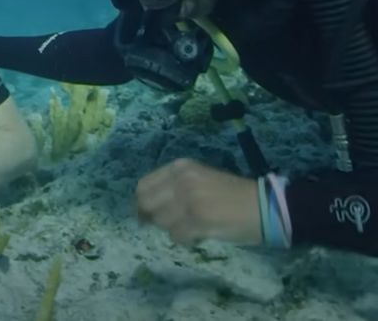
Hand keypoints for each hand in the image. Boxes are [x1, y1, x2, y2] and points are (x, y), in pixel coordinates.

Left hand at [136, 158, 261, 245]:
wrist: (264, 206)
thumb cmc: (233, 193)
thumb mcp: (199, 178)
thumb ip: (173, 186)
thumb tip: (147, 206)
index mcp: (180, 166)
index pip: (143, 185)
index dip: (142, 202)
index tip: (147, 214)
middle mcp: (180, 180)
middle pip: (146, 204)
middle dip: (153, 217)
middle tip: (168, 225)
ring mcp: (188, 200)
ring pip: (161, 221)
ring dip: (172, 229)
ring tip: (191, 227)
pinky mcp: (197, 220)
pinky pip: (176, 235)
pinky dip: (185, 239)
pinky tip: (198, 236)